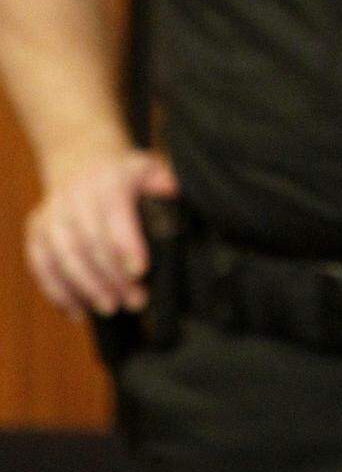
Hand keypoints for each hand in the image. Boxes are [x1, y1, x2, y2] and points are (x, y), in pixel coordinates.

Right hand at [26, 149, 179, 317]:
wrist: (80, 160)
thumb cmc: (123, 175)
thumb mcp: (149, 169)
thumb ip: (165, 184)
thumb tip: (174, 194)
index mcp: (108, 182)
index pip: (115, 215)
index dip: (126, 244)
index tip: (140, 271)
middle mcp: (75, 197)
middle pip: (89, 242)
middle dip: (111, 276)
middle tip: (135, 301)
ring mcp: (52, 214)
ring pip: (62, 256)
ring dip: (85, 287)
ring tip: (109, 309)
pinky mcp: (37, 230)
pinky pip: (40, 264)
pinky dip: (56, 291)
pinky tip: (76, 311)